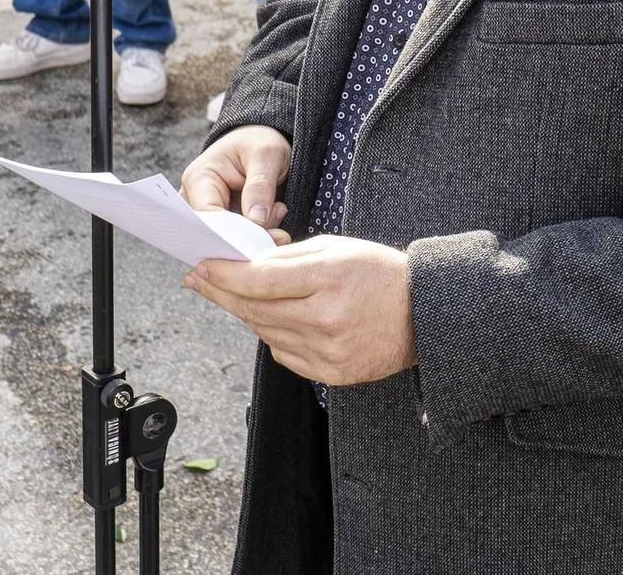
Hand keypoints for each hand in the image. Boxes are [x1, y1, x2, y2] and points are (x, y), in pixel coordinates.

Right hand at [180, 124, 291, 229]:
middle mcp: (195, 199)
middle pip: (215, 233)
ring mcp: (208, 212)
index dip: (232, 232)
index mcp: (199, 178)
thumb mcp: (266, 155)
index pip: (207, 215)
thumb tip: (256, 221)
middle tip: (280, 233)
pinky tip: (276, 219)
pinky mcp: (222, 223)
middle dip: (248, 237)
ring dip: (256, 236)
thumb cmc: (259, 143)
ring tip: (280, 210)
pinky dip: (258, 235)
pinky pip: (237, 239)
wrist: (261, 143)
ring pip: (228, 240)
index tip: (261, 238)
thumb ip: (260, 186)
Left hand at [185, 235, 417, 385]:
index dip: (224, 274)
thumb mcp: (338, 249)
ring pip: (265, 332)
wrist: (424, 314)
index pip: (259, 279)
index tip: (202, 266)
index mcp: (329, 278)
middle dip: (222, 292)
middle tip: (199, 280)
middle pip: (255, 309)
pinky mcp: (330, 373)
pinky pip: (284, 354)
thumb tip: (245, 265)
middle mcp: (326, 318)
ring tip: (235, 295)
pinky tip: (276, 319)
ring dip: (246, 313)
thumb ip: (290, 258)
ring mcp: (328, 350)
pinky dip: (274, 335)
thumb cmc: (381, 273)